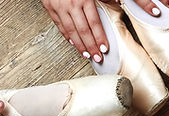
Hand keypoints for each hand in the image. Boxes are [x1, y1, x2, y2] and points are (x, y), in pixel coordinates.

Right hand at [42, 0, 168, 61]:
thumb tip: (118, 1)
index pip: (94, 23)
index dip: (100, 38)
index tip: (105, 48)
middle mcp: (71, 4)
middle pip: (83, 31)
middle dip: (91, 46)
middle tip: (98, 57)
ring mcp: (59, 7)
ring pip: (70, 31)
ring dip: (79, 45)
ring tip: (87, 54)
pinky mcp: (50, 8)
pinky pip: (60, 26)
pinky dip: (67, 36)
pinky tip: (74, 43)